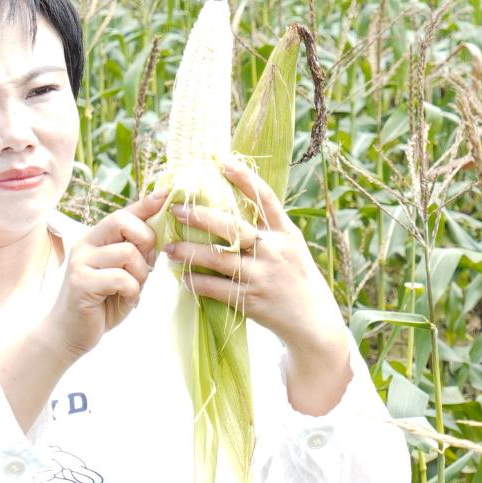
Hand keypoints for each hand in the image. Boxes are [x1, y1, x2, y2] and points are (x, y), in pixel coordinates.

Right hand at [2, 199, 167, 424]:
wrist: (70, 334)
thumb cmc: (101, 304)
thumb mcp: (124, 274)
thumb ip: (137, 253)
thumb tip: (160, 230)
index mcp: (96, 238)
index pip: (124, 213)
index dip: (147, 204)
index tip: (166, 194)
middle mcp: (86, 244)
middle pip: (123, 221)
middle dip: (146, 241)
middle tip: (145, 266)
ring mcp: (81, 262)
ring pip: (128, 253)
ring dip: (140, 275)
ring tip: (130, 290)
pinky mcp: (81, 282)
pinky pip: (122, 279)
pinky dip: (131, 292)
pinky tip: (123, 300)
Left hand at [172, 161, 358, 408]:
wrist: (312, 322)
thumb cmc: (297, 280)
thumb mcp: (292, 249)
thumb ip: (269, 230)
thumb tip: (236, 205)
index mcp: (286, 234)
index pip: (265, 198)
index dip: (244, 177)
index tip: (221, 161)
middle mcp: (274, 251)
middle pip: (232, 226)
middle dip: (201, 216)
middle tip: (176, 210)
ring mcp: (262, 276)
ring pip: (217, 258)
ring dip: (189, 252)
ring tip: (169, 248)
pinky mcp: (251, 300)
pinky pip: (216, 288)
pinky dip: (196, 282)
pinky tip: (183, 278)